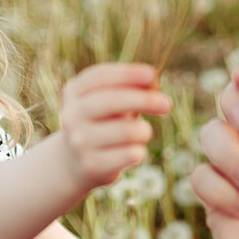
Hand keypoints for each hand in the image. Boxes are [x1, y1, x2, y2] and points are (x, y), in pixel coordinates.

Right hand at [54, 62, 171, 189]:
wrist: (77, 163)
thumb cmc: (103, 123)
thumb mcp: (113, 102)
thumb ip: (131, 89)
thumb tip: (153, 82)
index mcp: (74, 92)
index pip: (100, 77)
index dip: (127, 73)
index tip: (152, 74)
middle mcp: (71, 115)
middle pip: (111, 101)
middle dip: (144, 100)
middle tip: (167, 104)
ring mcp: (79, 141)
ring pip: (126, 130)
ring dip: (144, 130)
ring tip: (144, 132)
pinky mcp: (91, 165)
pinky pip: (130, 154)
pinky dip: (139, 150)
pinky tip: (134, 151)